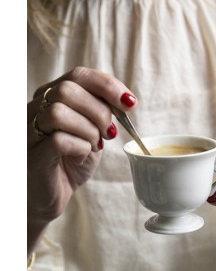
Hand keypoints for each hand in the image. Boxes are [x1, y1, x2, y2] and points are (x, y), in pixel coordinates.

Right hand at [28, 67, 136, 227]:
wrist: (52, 194)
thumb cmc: (71, 159)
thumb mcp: (92, 130)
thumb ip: (103, 112)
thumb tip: (127, 100)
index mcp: (52, 96)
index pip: (79, 75)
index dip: (108, 86)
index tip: (130, 104)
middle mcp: (36, 108)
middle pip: (68, 90)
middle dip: (99, 112)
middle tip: (108, 133)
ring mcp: (30, 131)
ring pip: (59, 112)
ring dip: (88, 131)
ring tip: (94, 145)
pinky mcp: (32, 155)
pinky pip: (58, 140)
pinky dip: (80, 148)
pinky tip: (80, 156)